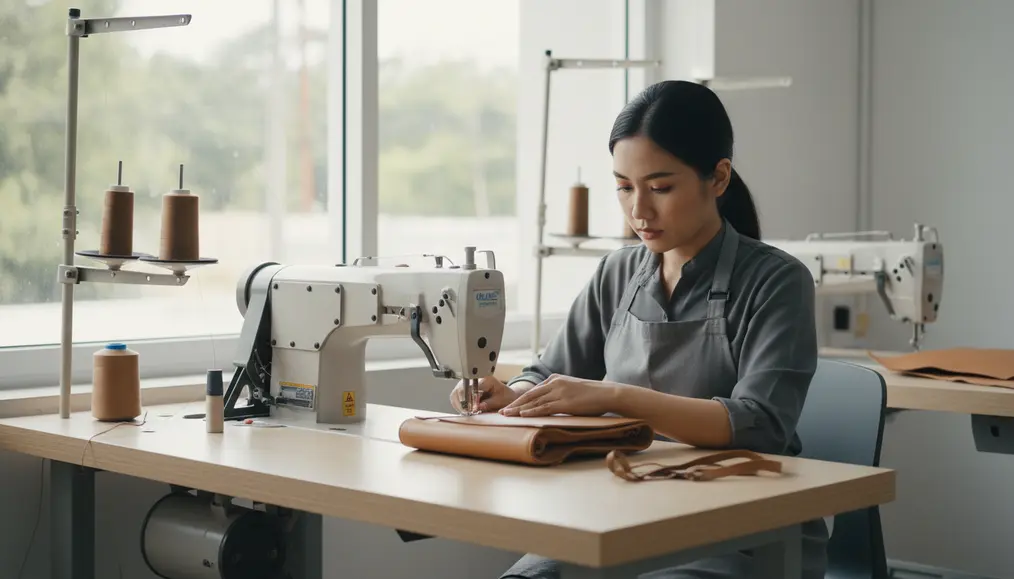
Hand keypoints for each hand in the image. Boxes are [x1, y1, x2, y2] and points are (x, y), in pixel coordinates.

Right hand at [449, 376, 519, 413]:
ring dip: (459, 404)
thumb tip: (477, 407)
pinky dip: (458, 405)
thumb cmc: (505, 396)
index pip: (470, 387)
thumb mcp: (500, 400)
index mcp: (485, 378)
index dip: (468, 399)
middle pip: (460, 389)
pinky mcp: (465, 389)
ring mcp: (468, 383)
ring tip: (466, 412)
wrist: (506, 395)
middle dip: (462, 403)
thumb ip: (489, 403)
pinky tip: (464, 410)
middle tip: (467, 412)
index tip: (470, 409)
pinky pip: (456, 396)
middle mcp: (474, 378)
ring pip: (455, 393)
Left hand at [500, 374, 620, 416]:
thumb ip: (560, 394)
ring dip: (518, 409)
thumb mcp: (572, 390)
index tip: (510, 407)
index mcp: (555, 379)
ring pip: (534, 402)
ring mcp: (559, 392)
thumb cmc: (592, 394)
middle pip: (529, 395)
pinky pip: (544, 408)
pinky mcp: (565, 402)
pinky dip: (531, 412)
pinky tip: (522, 415)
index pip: (533, 391)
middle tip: (502, 411)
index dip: (520, 400)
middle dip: (514, 404)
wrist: (607, 393)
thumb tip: (551, 404)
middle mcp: (554, 383)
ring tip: (506, 415)